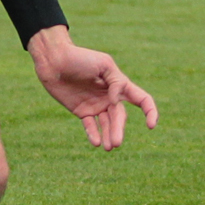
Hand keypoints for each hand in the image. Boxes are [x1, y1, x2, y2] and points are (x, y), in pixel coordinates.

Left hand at [28, 26, 158, 149]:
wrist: (53, 59)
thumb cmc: (79, 57)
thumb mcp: (104, 64)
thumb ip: (116, 82)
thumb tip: (116, 101)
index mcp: (120, 85)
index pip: (142, 100)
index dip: (150, 112)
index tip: (150, 126)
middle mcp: (110, 98)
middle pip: (120, 117)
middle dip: (118, 130)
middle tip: (115, 143)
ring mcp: (96, 105)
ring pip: (107, 124)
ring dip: (109, 135)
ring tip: (108, 147)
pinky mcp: (81, 110)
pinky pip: (91, 125)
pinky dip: (94, 134)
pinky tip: (96, 143)